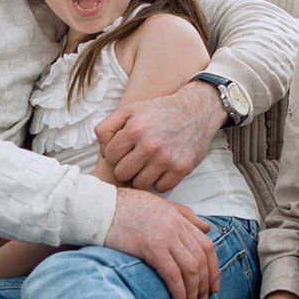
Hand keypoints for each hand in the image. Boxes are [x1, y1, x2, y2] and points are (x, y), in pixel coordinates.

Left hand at [95, 82, 222, 191]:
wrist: (196, 111)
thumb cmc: (160, 111)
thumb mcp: (130, 110)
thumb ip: (107, 128)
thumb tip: (102, 153)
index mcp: (134, 129)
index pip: (110, 157)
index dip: (115, 153)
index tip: (125, 149)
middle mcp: (150, 145)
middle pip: (122, 173)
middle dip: (126, 167)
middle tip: (135, 158)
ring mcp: (167, 158)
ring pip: (140, 184)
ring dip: (142, 176)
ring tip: (148, 164)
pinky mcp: (182, 168)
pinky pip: (161, 188)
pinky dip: (160, 181)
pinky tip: (162, 169)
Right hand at [104, 188, 218, 298]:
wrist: (99, 207)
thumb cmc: (123, 207)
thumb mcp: (158, 205)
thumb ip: (184, 215)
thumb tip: (207, 228)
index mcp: (179, 217)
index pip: (206, 246)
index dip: (213, 268)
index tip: (212, 285)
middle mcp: (176, 226)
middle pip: (202, 259)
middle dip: (205, 283)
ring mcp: (165, 237)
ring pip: (191, 269)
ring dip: (194, 291)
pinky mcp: (151, 248)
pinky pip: (173, 274)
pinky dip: (180, 291)